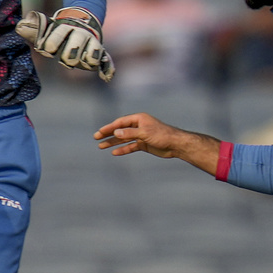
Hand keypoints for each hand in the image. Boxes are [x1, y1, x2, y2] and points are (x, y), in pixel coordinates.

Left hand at [15, 7, 115, 80]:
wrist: (82, 21)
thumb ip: (33, 28)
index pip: (58, 34)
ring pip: (91, 55)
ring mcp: (91, 45)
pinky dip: (107, 69)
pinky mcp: (100, 54)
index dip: (52, 43)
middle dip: (68, 55)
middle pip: (75, 47)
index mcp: (65, 27)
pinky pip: (107, 61)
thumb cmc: (58, 30)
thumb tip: (20, 27)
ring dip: (86, 61)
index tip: (48, 49)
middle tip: (65, 58)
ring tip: (84, 62)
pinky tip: (105, 77)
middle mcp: (80, 35)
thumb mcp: (46, 27)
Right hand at [95, 113, 221, 173]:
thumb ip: (129, 133)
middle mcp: (138, 126)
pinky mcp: (144, 144)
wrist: (176, 145)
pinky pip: (130, 146)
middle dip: (108, 134)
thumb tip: (115, 133)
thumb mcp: (144, 133)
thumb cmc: (162, 135)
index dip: (109, 127)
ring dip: (113, 142)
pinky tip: (114, 153)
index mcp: (138, 119)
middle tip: (96, 138)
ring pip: (124, 139)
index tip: (99, 132)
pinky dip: (123, 149)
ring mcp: (140, 135)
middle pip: (120, 130)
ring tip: (101, 146)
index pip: (120, 123)